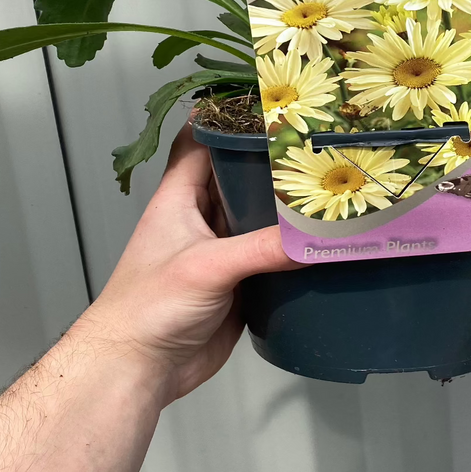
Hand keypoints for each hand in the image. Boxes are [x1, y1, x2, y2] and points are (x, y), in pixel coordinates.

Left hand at [68, 122, 301, 401]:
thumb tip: (315, 238)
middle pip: (239, 177)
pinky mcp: (239, 285)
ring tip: (330, 189)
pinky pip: (271, 260)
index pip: (201, 140)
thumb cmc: (145, 309)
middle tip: (316, 146)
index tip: (267, 102)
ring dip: (287, 212)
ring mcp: (221, 253)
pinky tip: (322, 245)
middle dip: (272, 164)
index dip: (228, 117)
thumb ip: (262, 249)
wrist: (140, 369)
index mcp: (180, 198)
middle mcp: (201, 220)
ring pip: (258, 219)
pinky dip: (294, 253)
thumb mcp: (206, 267)